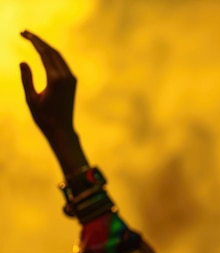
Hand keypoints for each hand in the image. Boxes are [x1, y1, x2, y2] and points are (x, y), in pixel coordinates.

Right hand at [20, 30, 87, 174]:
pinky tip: (43, 52)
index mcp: (55, 79)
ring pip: (58, 56)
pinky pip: (62, 63)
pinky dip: (52, 55)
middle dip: (39, 41)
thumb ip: (27, 79)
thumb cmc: (44, 117)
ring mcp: (71, 79)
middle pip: (52, 51)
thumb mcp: (31, 98)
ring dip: (46, 47)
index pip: (44, 53)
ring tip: (32, 39)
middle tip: (24, 32)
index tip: (23, 33)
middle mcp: (66, 76)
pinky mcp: (73, 82)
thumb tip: (23, 62)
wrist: (61, 129)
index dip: (34, 41)